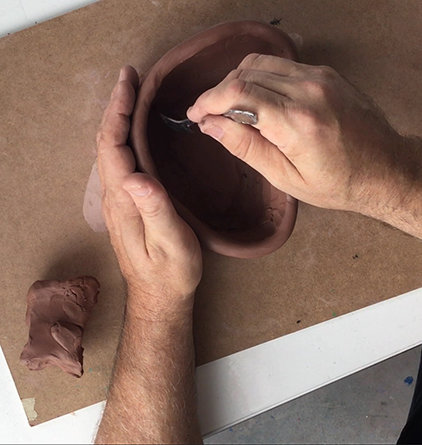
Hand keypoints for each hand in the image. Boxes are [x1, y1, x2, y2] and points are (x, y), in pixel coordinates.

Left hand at [96, 66, 201, 317]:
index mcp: (123, 200)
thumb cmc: (170, 271)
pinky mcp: (126, 203)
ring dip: (117, 119)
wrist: (158, 294)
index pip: (113, 145)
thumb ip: (155, 210)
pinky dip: (124, 136)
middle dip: (115, 106)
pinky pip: (119, 161)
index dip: (118, 110)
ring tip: (132, 95)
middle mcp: (115, 196)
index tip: (129, 81)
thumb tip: (138, 177)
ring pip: (110, 151)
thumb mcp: (170, 243)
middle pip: (106, 142)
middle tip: (130, 77)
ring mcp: (118, 199)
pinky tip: (135, 131)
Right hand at [187, 54, 404, 215]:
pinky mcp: (325, 74)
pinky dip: (259, 78)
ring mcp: (320, 77)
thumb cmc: (338, 183)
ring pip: (260, 64)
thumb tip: (211, 126)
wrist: (385, 169)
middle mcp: (309, 90)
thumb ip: (246, 147)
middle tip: (209, 115)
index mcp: (297, 122)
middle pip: (245, 74)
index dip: (208, 101)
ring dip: (237, 82)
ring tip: (230, 108)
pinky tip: (257, 100)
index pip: (238, 93)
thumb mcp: (286, 177)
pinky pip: (280, 66)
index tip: (196, 114)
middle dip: (218, 93)